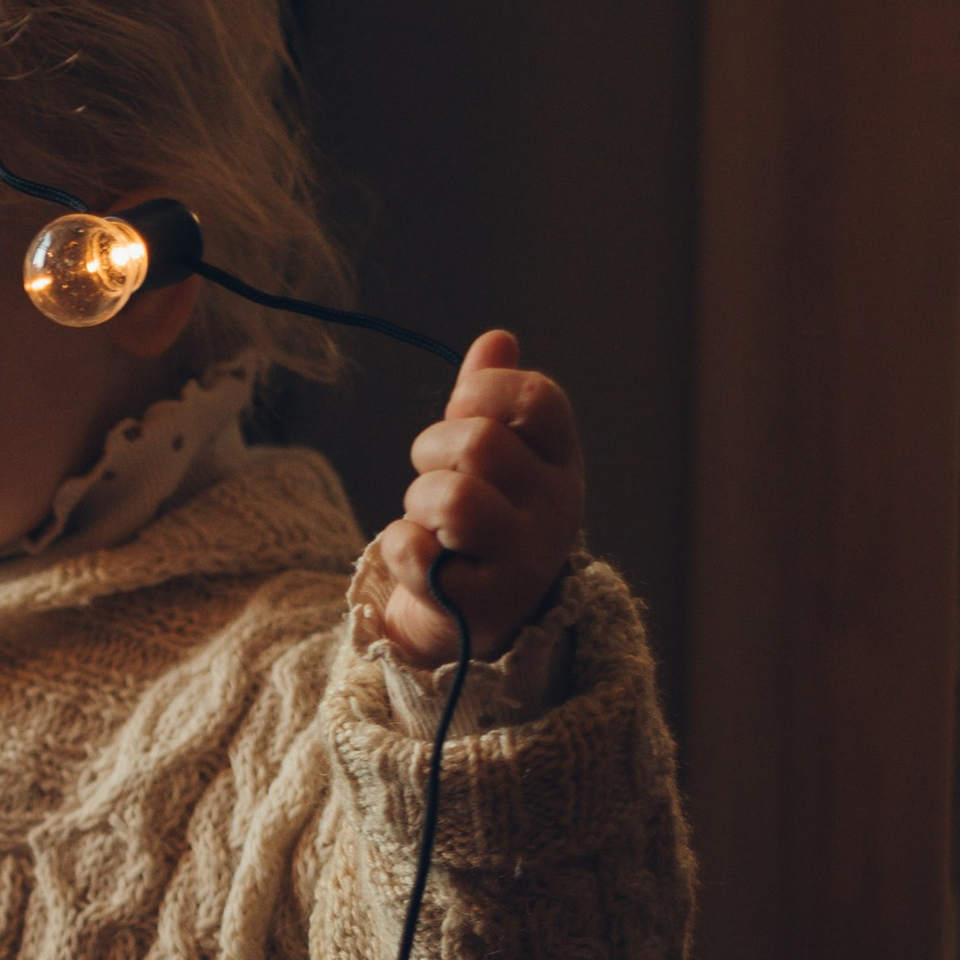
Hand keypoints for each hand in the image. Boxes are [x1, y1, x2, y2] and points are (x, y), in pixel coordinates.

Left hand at [360, 329, 583, 666]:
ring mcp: (524, 561)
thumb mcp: (496, 457)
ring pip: (453, 500)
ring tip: (427, 521)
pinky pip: (416, 553)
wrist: (477, 620)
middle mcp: (555, 509)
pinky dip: (400, 546)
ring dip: (418, 503)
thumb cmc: (483, 523)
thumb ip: (491, 398)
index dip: (483, 392)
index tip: (460, 412)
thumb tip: (496, 339)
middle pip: (480, 444)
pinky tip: (418, 556)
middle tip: (430, 477)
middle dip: (432, 451)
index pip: (537, 399)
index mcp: (560, 462)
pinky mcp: (482, 606)